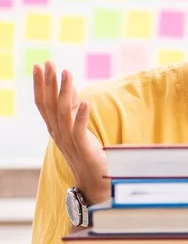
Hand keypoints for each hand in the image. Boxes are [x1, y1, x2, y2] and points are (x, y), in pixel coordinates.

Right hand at [33, 61, 108, 204]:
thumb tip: (69, 88)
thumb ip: (72, 109)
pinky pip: (79, 130)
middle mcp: (58, 133)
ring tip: (68, 74)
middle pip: (49, 104)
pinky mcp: (83, 148)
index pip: (43, 103)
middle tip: (49, 63)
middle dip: (48, 82)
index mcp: (54, 128)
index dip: (40, 84)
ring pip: (63, 113)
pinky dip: (81, 116)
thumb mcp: (75, 127)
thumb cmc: (86, 152)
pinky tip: (85, 102)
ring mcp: (69, 141)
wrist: (93, 180)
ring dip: (65, 92)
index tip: (39, 66)